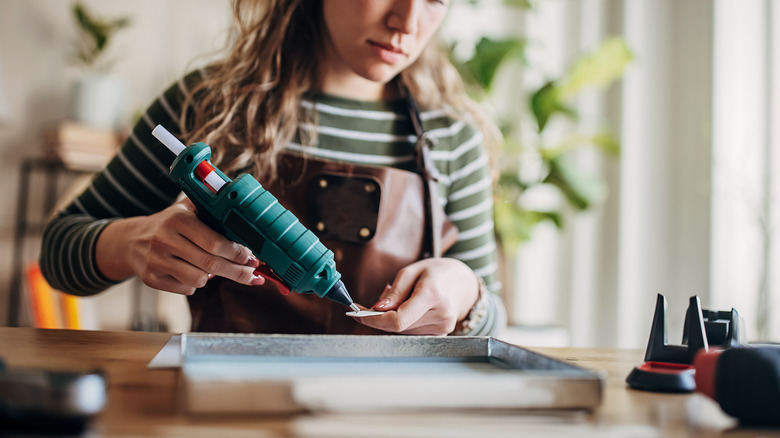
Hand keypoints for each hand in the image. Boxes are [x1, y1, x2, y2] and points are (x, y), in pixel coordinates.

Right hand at [96, 198, 263, 294]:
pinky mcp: (151, 279)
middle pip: (210, 263)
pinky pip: (186, 289)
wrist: (129, 241)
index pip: (214, 242)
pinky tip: (193, 272)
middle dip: (237, 271)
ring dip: (213, 277)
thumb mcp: (185, 209)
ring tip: (217, 269)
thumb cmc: (168, 224)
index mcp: (178, 219)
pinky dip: (195, 283)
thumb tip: (246, 218)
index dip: (237, 253)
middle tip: (252, 274)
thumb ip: (211, 209)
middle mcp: (164, 239)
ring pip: (199, 279)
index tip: (252, 257)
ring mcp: (156, 261)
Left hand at [354, 258, 479, 334]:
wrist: (464, 283)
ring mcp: (443, 328)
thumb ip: (395, 291)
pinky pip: (412, 332)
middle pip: (398, 326)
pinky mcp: (441, 334)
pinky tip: (407, 308)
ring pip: (403, 331)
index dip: (375, 320)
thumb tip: (378, 309)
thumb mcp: (412, 271)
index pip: (398, 319)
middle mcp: (441, 315)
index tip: (358, 314)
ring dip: (392, 319)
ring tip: (399, 299)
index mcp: (433, 295)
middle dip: (380, 317)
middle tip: (370, 304)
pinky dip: (403, 322)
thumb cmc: (437, 272)